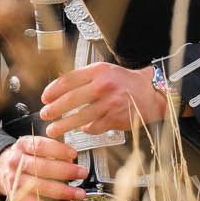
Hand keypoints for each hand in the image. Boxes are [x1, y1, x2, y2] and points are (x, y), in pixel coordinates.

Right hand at [0, 135, 85, 200]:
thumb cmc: (23, 156)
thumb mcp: (32, 145)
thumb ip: (50, 149)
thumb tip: (71, 159)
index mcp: (22, 145)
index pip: (40, 146)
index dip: (58, 150)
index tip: (74, 154)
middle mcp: (17, 163)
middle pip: (42, 167)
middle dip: (65, 171)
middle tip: (82, 173)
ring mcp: (15, 181)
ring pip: (40, 187)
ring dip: (62, 191)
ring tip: (79, 193)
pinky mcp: (15, 197)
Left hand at [41, 63, 166, 141]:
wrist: (153, 96)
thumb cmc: (130, 83)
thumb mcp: (107, 71)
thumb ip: (86, 77)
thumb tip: (61, 85)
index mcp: (99, 71)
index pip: (69, 79)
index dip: (53, 90)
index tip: (45, 97)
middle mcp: (103, 86)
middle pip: (71, 99)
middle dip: (54, 109)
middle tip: (45, 114)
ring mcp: (109, 104)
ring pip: (79, 117)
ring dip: (63, 125)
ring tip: (53, 129)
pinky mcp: (114, 119)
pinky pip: (93, 127)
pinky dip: (85, 129)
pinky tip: (81, 129)